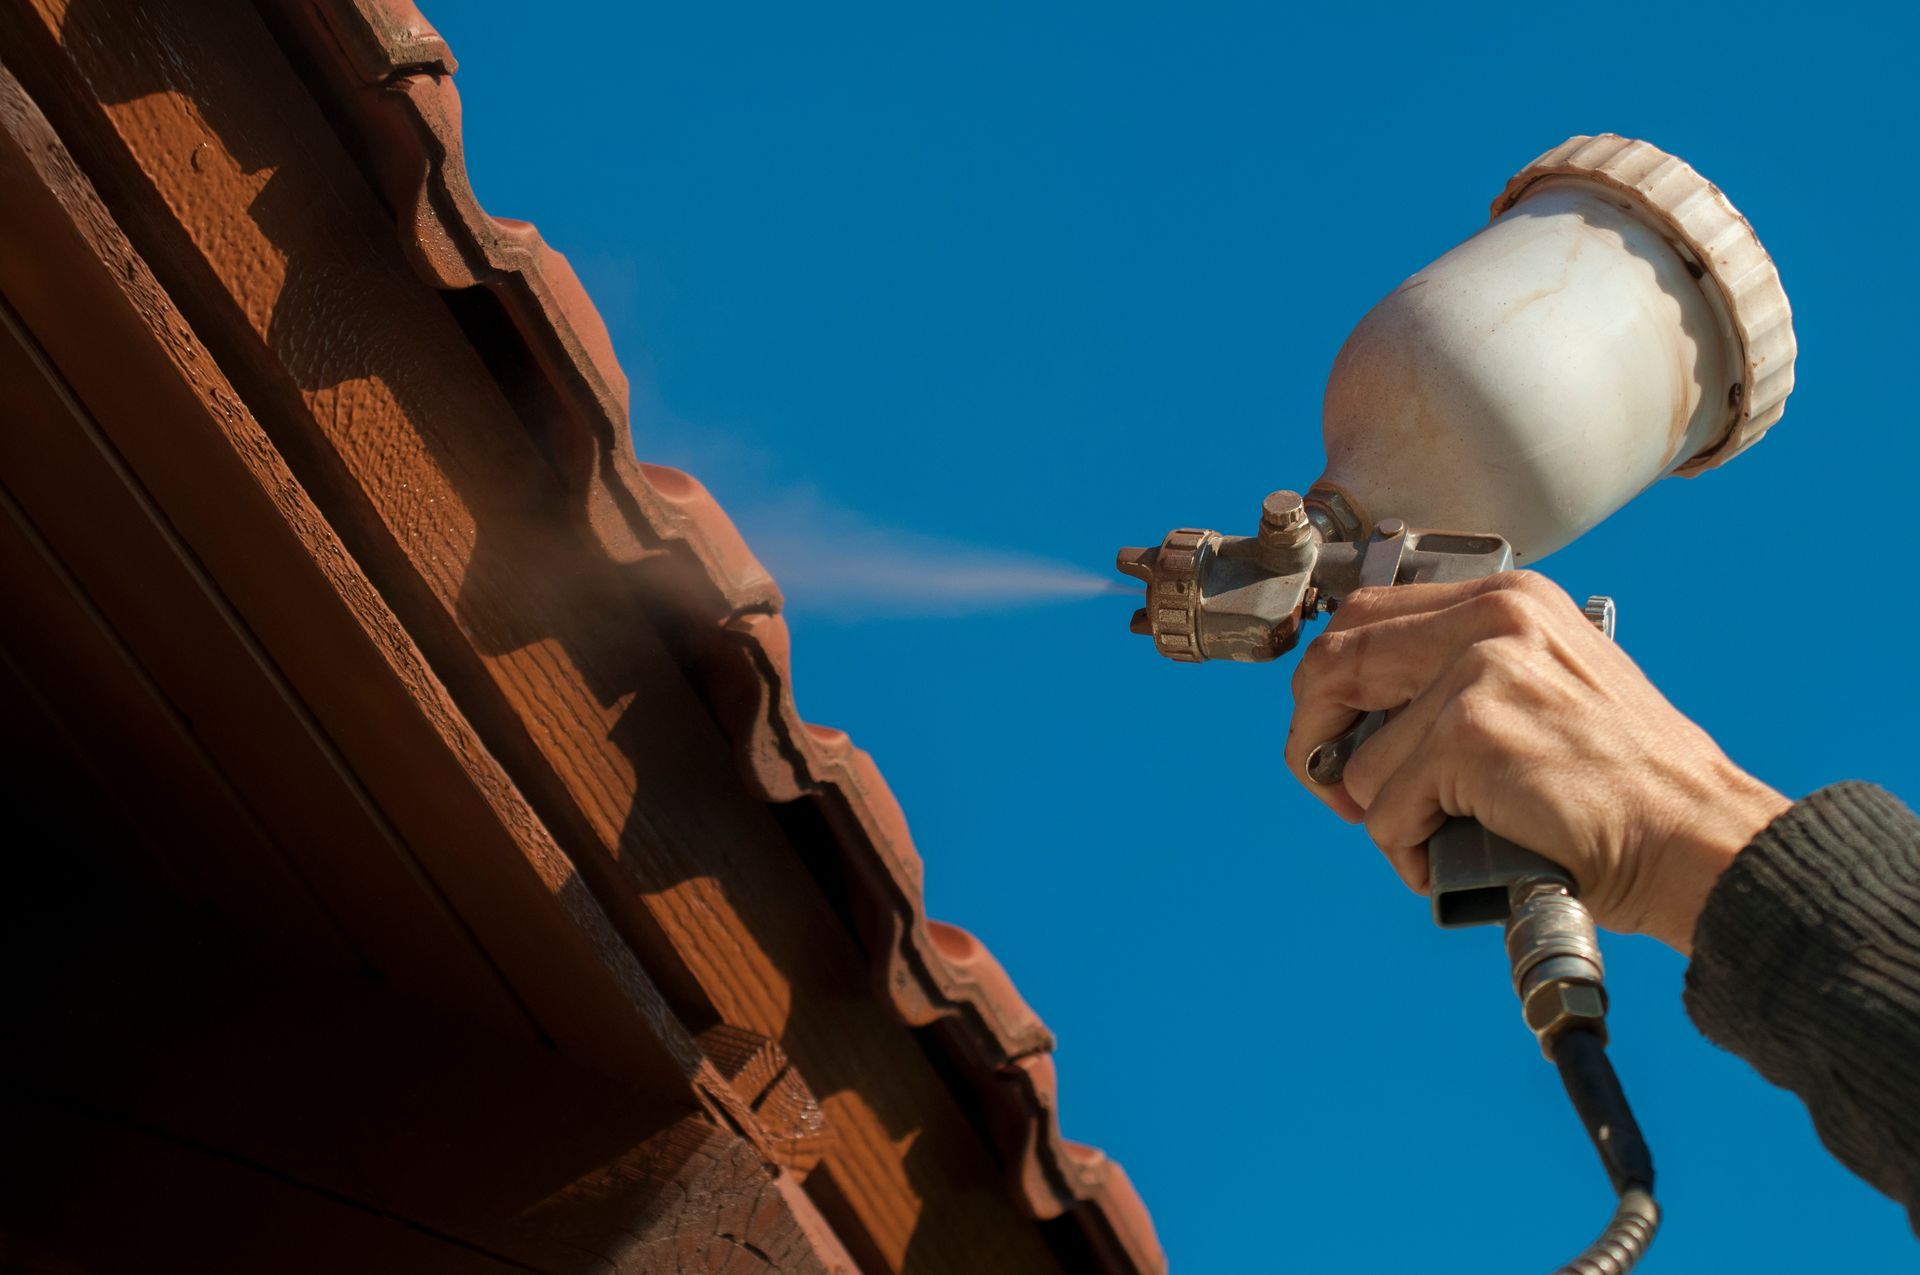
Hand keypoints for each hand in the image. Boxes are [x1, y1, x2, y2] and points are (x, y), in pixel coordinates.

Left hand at [1284, 571, 1789, 951]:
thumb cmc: (1627, 786)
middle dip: (1315, 739)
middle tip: (1339, 792)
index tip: (1336, 733)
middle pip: (1335, 662)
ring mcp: (1480, 672)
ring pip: (1359, 760)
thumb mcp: (1549, 684)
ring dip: (1387, 817)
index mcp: (1509, 598)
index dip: (1331, 683)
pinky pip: (1386, 811)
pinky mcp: (1471, 735)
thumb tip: (1358, 707)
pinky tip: (1464, 858)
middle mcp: (1494, 617)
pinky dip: (1410, 851)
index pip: (1365, 616)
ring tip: (1449, 837)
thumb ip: (1463, 673)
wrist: (1698, 838)